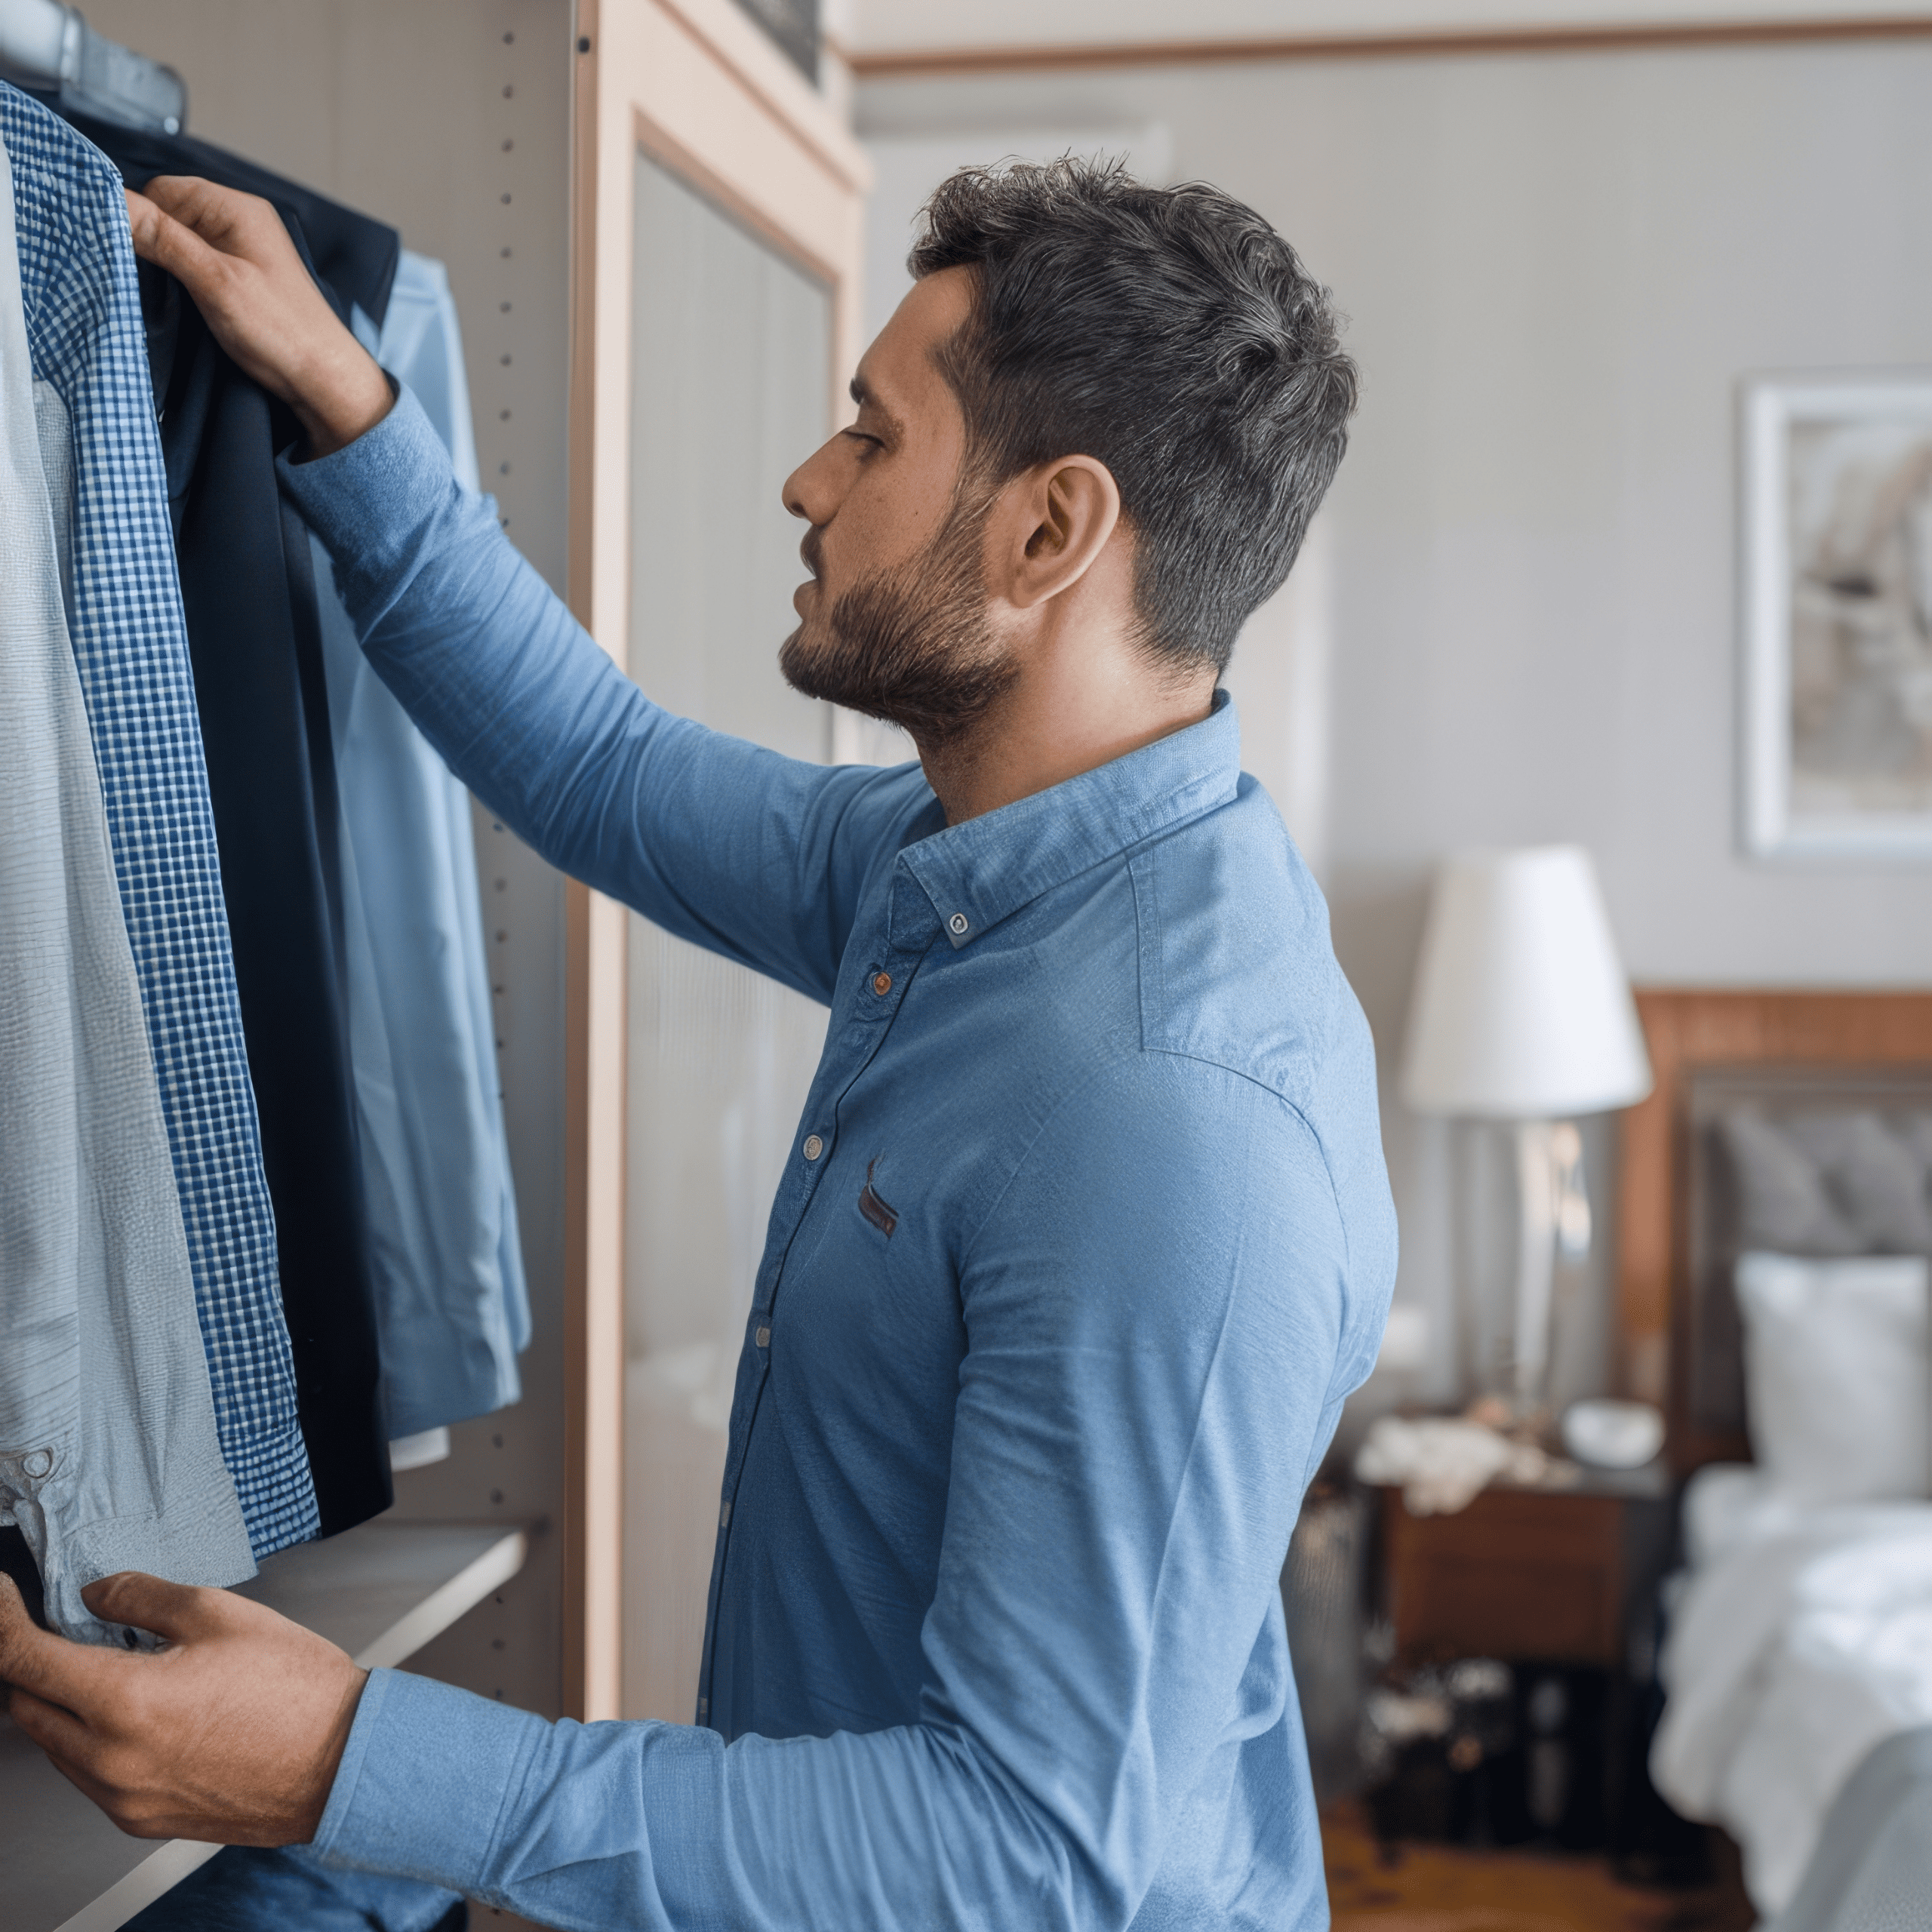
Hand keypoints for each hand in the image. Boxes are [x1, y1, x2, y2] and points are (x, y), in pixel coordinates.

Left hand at [0, 1571, 366, 1842]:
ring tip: (112, 1670)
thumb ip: (143, 1598)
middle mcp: (110, 1759)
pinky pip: (87, 1775)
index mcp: (126, 1701)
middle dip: (31, 1663)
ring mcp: (121, 1797)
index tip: (0, 1598)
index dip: (1, 1619)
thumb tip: (97, 1594)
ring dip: (63, 1704)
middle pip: (25, 1707)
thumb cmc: (294, 1689)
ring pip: (54, 1745)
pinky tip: (138, 1712)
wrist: (340, 1760)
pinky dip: (92, 1739)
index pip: (24, 1659)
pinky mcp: (139, 1819)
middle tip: (61, 1629)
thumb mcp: (221, 1613)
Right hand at [123, 176, 393, 457]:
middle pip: (169, 215)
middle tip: (158, 282)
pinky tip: (189, 304)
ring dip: (168, 266)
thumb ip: (162, 239)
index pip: (162, 190)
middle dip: (153, 244)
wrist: (325, 382)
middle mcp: (241, 222)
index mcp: (238, 209)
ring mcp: (242, 251)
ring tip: (179, 297)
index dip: (140, 219)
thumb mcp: (214, 281)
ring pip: (180, 243)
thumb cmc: (284, 333)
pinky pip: (196, 266)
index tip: (130, 252)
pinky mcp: (241, 279)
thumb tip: (112, 201)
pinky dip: (183, 281)